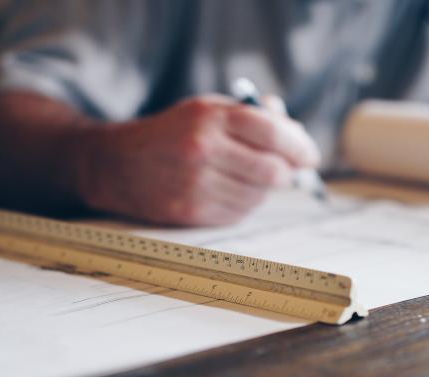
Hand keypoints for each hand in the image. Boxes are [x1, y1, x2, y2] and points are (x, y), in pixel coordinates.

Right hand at [76, 95, 319, 225]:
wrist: (117, 164)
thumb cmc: (170, 134)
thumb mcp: (205, 110)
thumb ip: (250, 115)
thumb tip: (293, 130)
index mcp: (209, 117)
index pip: (273, 133)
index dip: (300, 146)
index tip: (310, 156)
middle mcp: (203, 150)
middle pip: (273, 171)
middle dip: (288, 172)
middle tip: (288, 170)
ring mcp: (197, 185)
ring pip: (258, 196)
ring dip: (264, 189)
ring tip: (248, 176)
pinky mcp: (192, 212)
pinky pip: (239, 213)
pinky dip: (245, 204)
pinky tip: (230, 191)